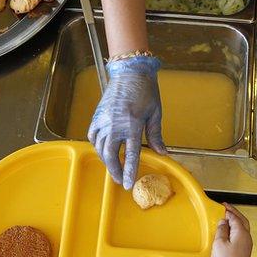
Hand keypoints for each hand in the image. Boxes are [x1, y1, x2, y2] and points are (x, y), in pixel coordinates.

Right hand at [88, 55, 164, 189]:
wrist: (130, 71)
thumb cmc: (145, 90)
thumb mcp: (155, 113)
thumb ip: (156, 135)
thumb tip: (163, 153)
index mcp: (132, 124)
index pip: (130, 155)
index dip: (129, 172)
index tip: (128, 184)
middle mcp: (115, 124)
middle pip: (110, 155)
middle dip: (115, 170)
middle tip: (119, 180)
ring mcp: (103, 120)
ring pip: (100, 147)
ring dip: (106, 160)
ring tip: (113, 167)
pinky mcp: (97, 115)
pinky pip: (93, 136)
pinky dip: (97, 145)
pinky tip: (103, 150)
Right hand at [211, 204, 252, 256]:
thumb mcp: (219, 243)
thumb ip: (221, 230)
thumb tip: (223, 222)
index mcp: (242, 233)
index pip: (236, 217)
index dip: (229, 210)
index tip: (223, 206)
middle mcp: (247, 238)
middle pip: (242, 221)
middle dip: (234, 214)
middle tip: (227, 209)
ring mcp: (246, 246)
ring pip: (242, 229)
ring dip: (234, 222)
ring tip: (225, 220)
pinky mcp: (243, 253)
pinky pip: (240, 237)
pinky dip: (234, 231)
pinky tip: (227, 235)